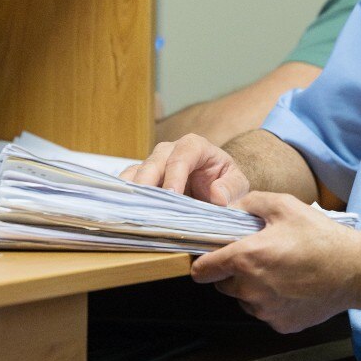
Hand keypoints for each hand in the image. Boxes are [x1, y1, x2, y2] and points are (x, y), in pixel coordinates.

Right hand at [118, 134, 249, 205]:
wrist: (215, 187)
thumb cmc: (226, 183)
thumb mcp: (238, 185)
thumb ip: (232, 188)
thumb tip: (218, 196)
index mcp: (195, 147)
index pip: (183, 155)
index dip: (175, 173)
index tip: (172, 194)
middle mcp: (169, 151)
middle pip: (154, 162)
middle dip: (148, 183)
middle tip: (145, 206)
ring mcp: (153, 164)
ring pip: (136, 172)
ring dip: (132, 192)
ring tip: (130, 211)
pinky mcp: (142, 178)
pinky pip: (127, 184)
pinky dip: (124, 197)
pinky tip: (123, 213)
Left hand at [191, 191, 360, 332]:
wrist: (353, 270)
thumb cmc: (320, 237)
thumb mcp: (285, 205)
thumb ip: (251, 203)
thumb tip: (230, 208)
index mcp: (246, 258)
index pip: (203, 269)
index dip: (203, 261)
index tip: (208, 257)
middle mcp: (251, 289)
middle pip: (223, 285)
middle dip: (233, 272)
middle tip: (257, 256)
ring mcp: (266, 311)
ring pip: (244, 300)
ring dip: (252, 287)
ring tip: (278, 270)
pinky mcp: (281, 324)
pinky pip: (265, 312)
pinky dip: (272, 301)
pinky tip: (291, 286)